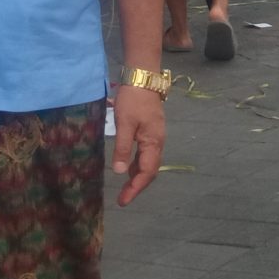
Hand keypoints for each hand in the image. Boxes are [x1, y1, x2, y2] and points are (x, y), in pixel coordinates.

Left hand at [111, 84, 165, 206]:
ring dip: (138, 176)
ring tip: (124, 187)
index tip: (123, 201)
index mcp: (153, 142)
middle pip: (151, 170)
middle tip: (123, 198)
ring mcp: (156, 136)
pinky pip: (146, 154)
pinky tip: (128, 166)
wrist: (143, 77)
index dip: (136, 188)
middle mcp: (158, 142)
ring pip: (149, 162)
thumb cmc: (133, 100)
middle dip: (137, 186)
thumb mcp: (124, 124)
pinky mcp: (151, 131)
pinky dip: (138, 164)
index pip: (147, 172)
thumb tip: (120, 172)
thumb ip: (123, 148)